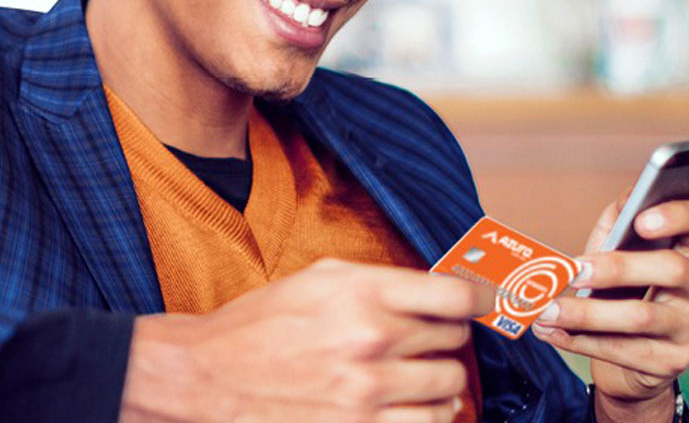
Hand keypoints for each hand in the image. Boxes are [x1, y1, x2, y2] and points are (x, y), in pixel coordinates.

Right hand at [120, 258, 486, 422]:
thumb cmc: (259, 325)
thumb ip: (379, 281)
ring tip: (417, 374)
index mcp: (360, 291)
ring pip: (451, 385)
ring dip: (441, 379)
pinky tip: (411, 404)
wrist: (207, 376)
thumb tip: (437, 289)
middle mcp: (370, 338)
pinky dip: (431, 414)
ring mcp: (368, 389)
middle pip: (455, 339)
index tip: (481, 302)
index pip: (455, 292)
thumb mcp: (316, 279)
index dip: (477, 297)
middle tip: (423, 338)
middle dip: (445, 338)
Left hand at [531, 196, 688, 421]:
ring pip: (641, 316)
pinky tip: (549, 331)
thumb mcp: (617, 255)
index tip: (642, 218)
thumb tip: (624, 200)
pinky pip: (622, 349)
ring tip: (545, 310)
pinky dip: (578, 339)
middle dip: (618, 268)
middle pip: (672, 269)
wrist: (631, 360)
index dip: (682, 215)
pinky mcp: (673, 361)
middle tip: (574, 271)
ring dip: (585, 313)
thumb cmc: (621, 292)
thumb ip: (618, 226)